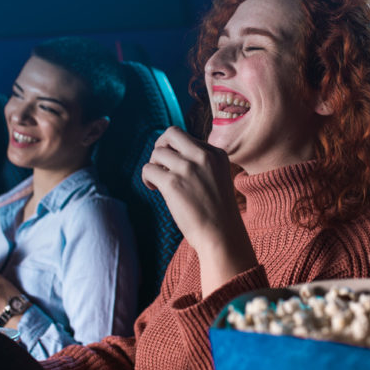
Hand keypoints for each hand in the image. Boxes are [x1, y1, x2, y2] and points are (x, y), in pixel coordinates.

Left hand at [141, 127, 256, 296]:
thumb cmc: (218, 212)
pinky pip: (148, 169)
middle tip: (160, 164)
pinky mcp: (173, 183)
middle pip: (171, 133)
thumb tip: (170, 154)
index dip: (176, 151)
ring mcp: (188, 168)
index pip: (188, 138)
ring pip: (157, 152)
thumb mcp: (218, 177)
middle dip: (160, 145)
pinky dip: (147, 178)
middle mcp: (203, 156)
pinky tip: (154, 189)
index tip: (176, 168)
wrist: (222, 236)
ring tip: (158, 182)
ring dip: (153, 165)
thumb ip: (201, 163)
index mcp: (216, 153)